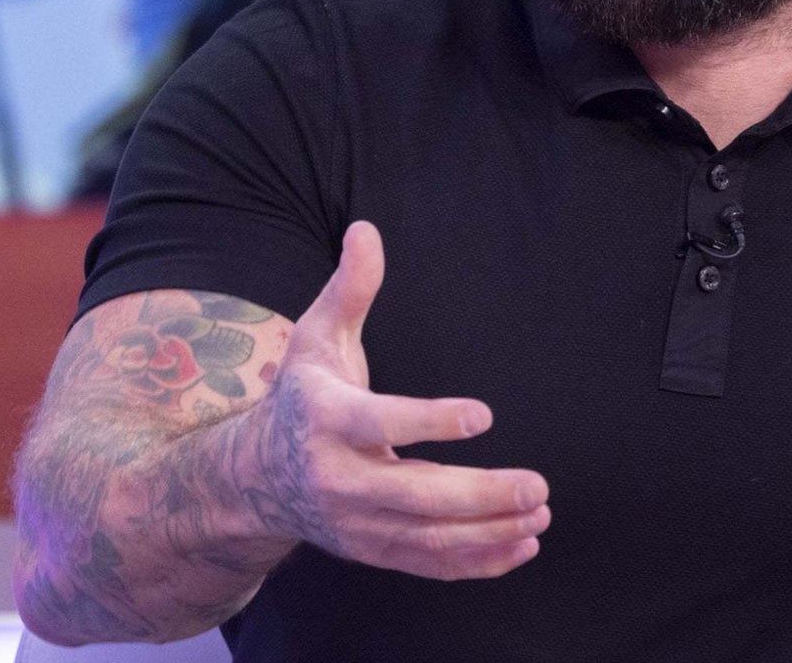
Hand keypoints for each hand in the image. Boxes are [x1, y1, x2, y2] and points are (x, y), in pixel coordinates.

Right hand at [253, 220, 550, 578]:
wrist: (252, 477)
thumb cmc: (300, 395)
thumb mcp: (316, 335)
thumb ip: (350, 287)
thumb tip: (366, 228)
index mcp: (325, 419)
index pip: (379, 423)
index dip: (430, 422)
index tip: (483, 415)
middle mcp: (338, 479)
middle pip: (413, 496)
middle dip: (478, 495)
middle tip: (536, 485)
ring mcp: (354, 523)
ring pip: (425, 539)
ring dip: (487, 532)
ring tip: (539, 515)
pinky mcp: (370, 550)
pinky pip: (426, 564)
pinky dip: (474, 562)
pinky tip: (520, 546)